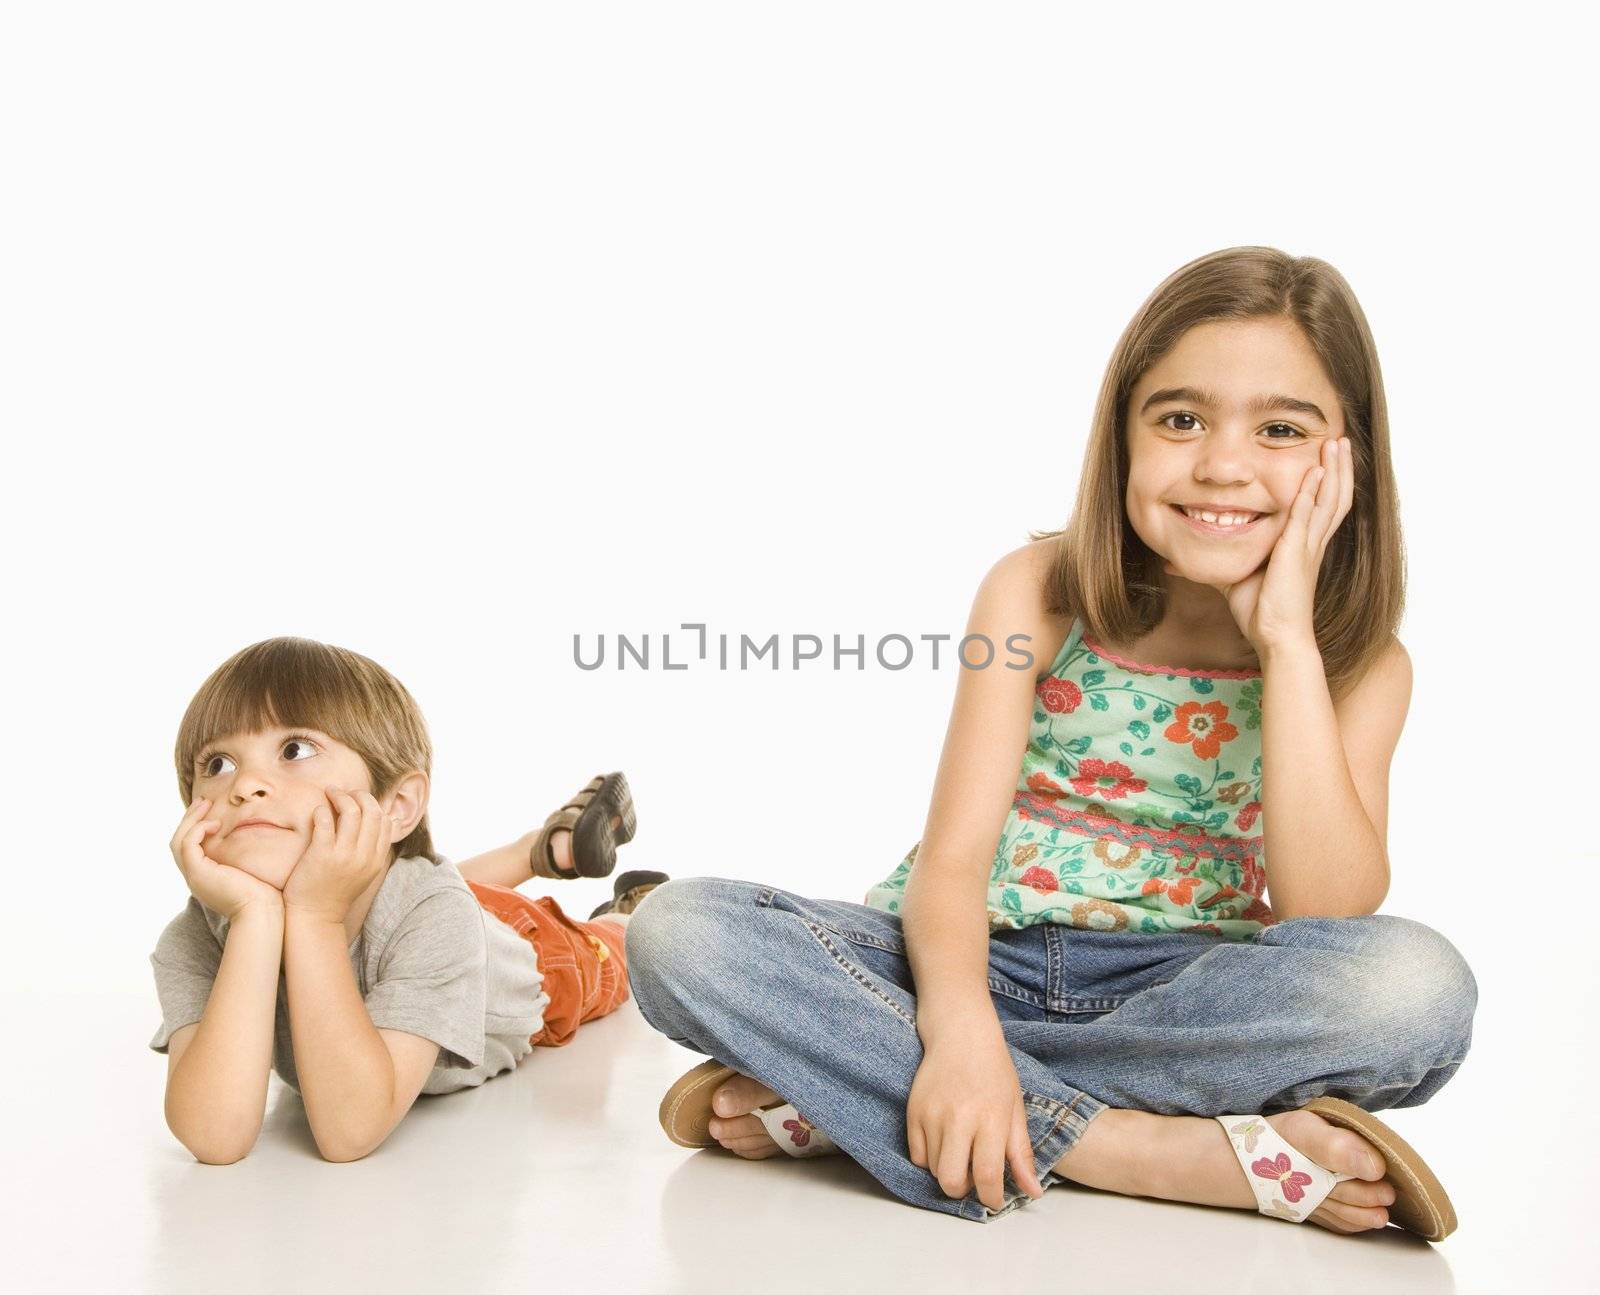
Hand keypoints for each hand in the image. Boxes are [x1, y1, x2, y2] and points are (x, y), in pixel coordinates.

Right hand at [169, 798, 284, 920]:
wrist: (263, 912)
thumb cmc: (265, 893)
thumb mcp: (252, 869)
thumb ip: (246, 856)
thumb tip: (259, 838)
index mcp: (206, 876)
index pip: (190, 848)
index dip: (196, 826)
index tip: (209, 809)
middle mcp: (195, 877)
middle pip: (179, 842)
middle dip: (189, 819)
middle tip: (203, 800)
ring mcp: (194, 876)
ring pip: (178, 841)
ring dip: (191, 820)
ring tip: (206, 804)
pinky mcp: (197, 874)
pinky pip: (187, 845)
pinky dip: (197, 830)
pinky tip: (215, 823)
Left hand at [281, 788, 393, 925]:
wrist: (315, 917)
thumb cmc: (335, 892)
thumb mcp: (365, 872)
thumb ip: (376, 848)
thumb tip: (389, 820)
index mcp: (376, 859)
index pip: (385, 820)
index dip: (373, 804)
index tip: (358, 800)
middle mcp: (364, 856)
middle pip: (372, 811)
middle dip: (358, 795)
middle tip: (344, 792)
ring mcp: (344, 855)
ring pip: (351, 811)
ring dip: (340, 795)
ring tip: (330, 792)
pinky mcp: (322, 855)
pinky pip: (325, 821)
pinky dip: (322, 810)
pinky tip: (318, 810)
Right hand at [906, 1030, 1045, 1212]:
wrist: (960, 1034)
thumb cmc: (994, 1070)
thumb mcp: (1015, 1109)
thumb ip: (1020, 1153)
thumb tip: (1033, 1192)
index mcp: (990, 1118)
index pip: (986, 1175)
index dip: (991, 1198)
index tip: (994, 1200)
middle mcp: (959, 1118)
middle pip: (951, 1181)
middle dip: (964, 1191)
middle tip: (974, 1178)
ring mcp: (932, 1115)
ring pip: (933, 1170)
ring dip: (948, 1171)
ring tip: (961, 1151)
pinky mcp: (913, 1111)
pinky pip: (916, 1155)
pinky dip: (929, 1159)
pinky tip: (943, 1142)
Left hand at [1174, 437, 1353, 653]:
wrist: (1276, 637)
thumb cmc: (1260, 611)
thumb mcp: (1234, 577)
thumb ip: (1215, 562)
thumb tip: (1176, 562)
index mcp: (1303, 546)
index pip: (1323, 506)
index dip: (1329, 481)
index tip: (1328, 457)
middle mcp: (1311, 543)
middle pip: (1336, 496)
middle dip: (1340, 467)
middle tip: (1340, 439)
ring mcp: (1307, 547)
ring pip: (1330, 501)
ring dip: (1334, 471)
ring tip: (1337, 444)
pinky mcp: (1296, 553)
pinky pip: (1306, 517)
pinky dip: (1311, 494)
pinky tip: (1313, 474)